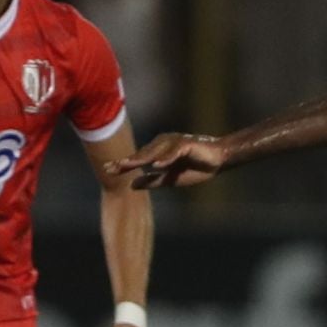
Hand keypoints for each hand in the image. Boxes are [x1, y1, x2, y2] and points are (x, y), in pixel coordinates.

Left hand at [106, 133, 228, 189]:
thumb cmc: (195, 168)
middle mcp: (163, 143)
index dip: (124, 164)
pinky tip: (156, 165)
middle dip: (128, 161)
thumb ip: (152, 181)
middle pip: (142, 154)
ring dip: (142, 158)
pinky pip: (174, 152)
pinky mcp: (187, 144)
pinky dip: (166, 158)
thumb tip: (131, 184)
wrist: (219, 160)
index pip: (138, 158)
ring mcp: (174, 142)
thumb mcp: (170, 179)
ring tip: (129, 165)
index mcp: (158, 151)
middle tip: (112, 167)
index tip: (107, 170)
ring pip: (155, 152)